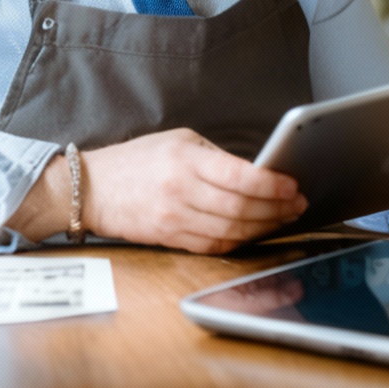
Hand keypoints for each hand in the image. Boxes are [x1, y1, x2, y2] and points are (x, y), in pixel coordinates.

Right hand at [10, 128, 306, 254]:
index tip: (293, 185)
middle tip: (297, 205)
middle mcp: (181, 190)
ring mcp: (175, 218)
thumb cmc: (137, 160)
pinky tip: (254, 233)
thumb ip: (216, 157)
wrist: (90, 188)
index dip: (272, 184)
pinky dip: (239, 242)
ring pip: (232, 231)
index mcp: (185, 159)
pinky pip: (214, 246)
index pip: (239, 176)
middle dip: (277, 209)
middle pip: (241, 208)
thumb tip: (259, 174)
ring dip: (264, 228)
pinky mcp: (170, 238)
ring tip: (282, 219)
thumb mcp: (178, 141)